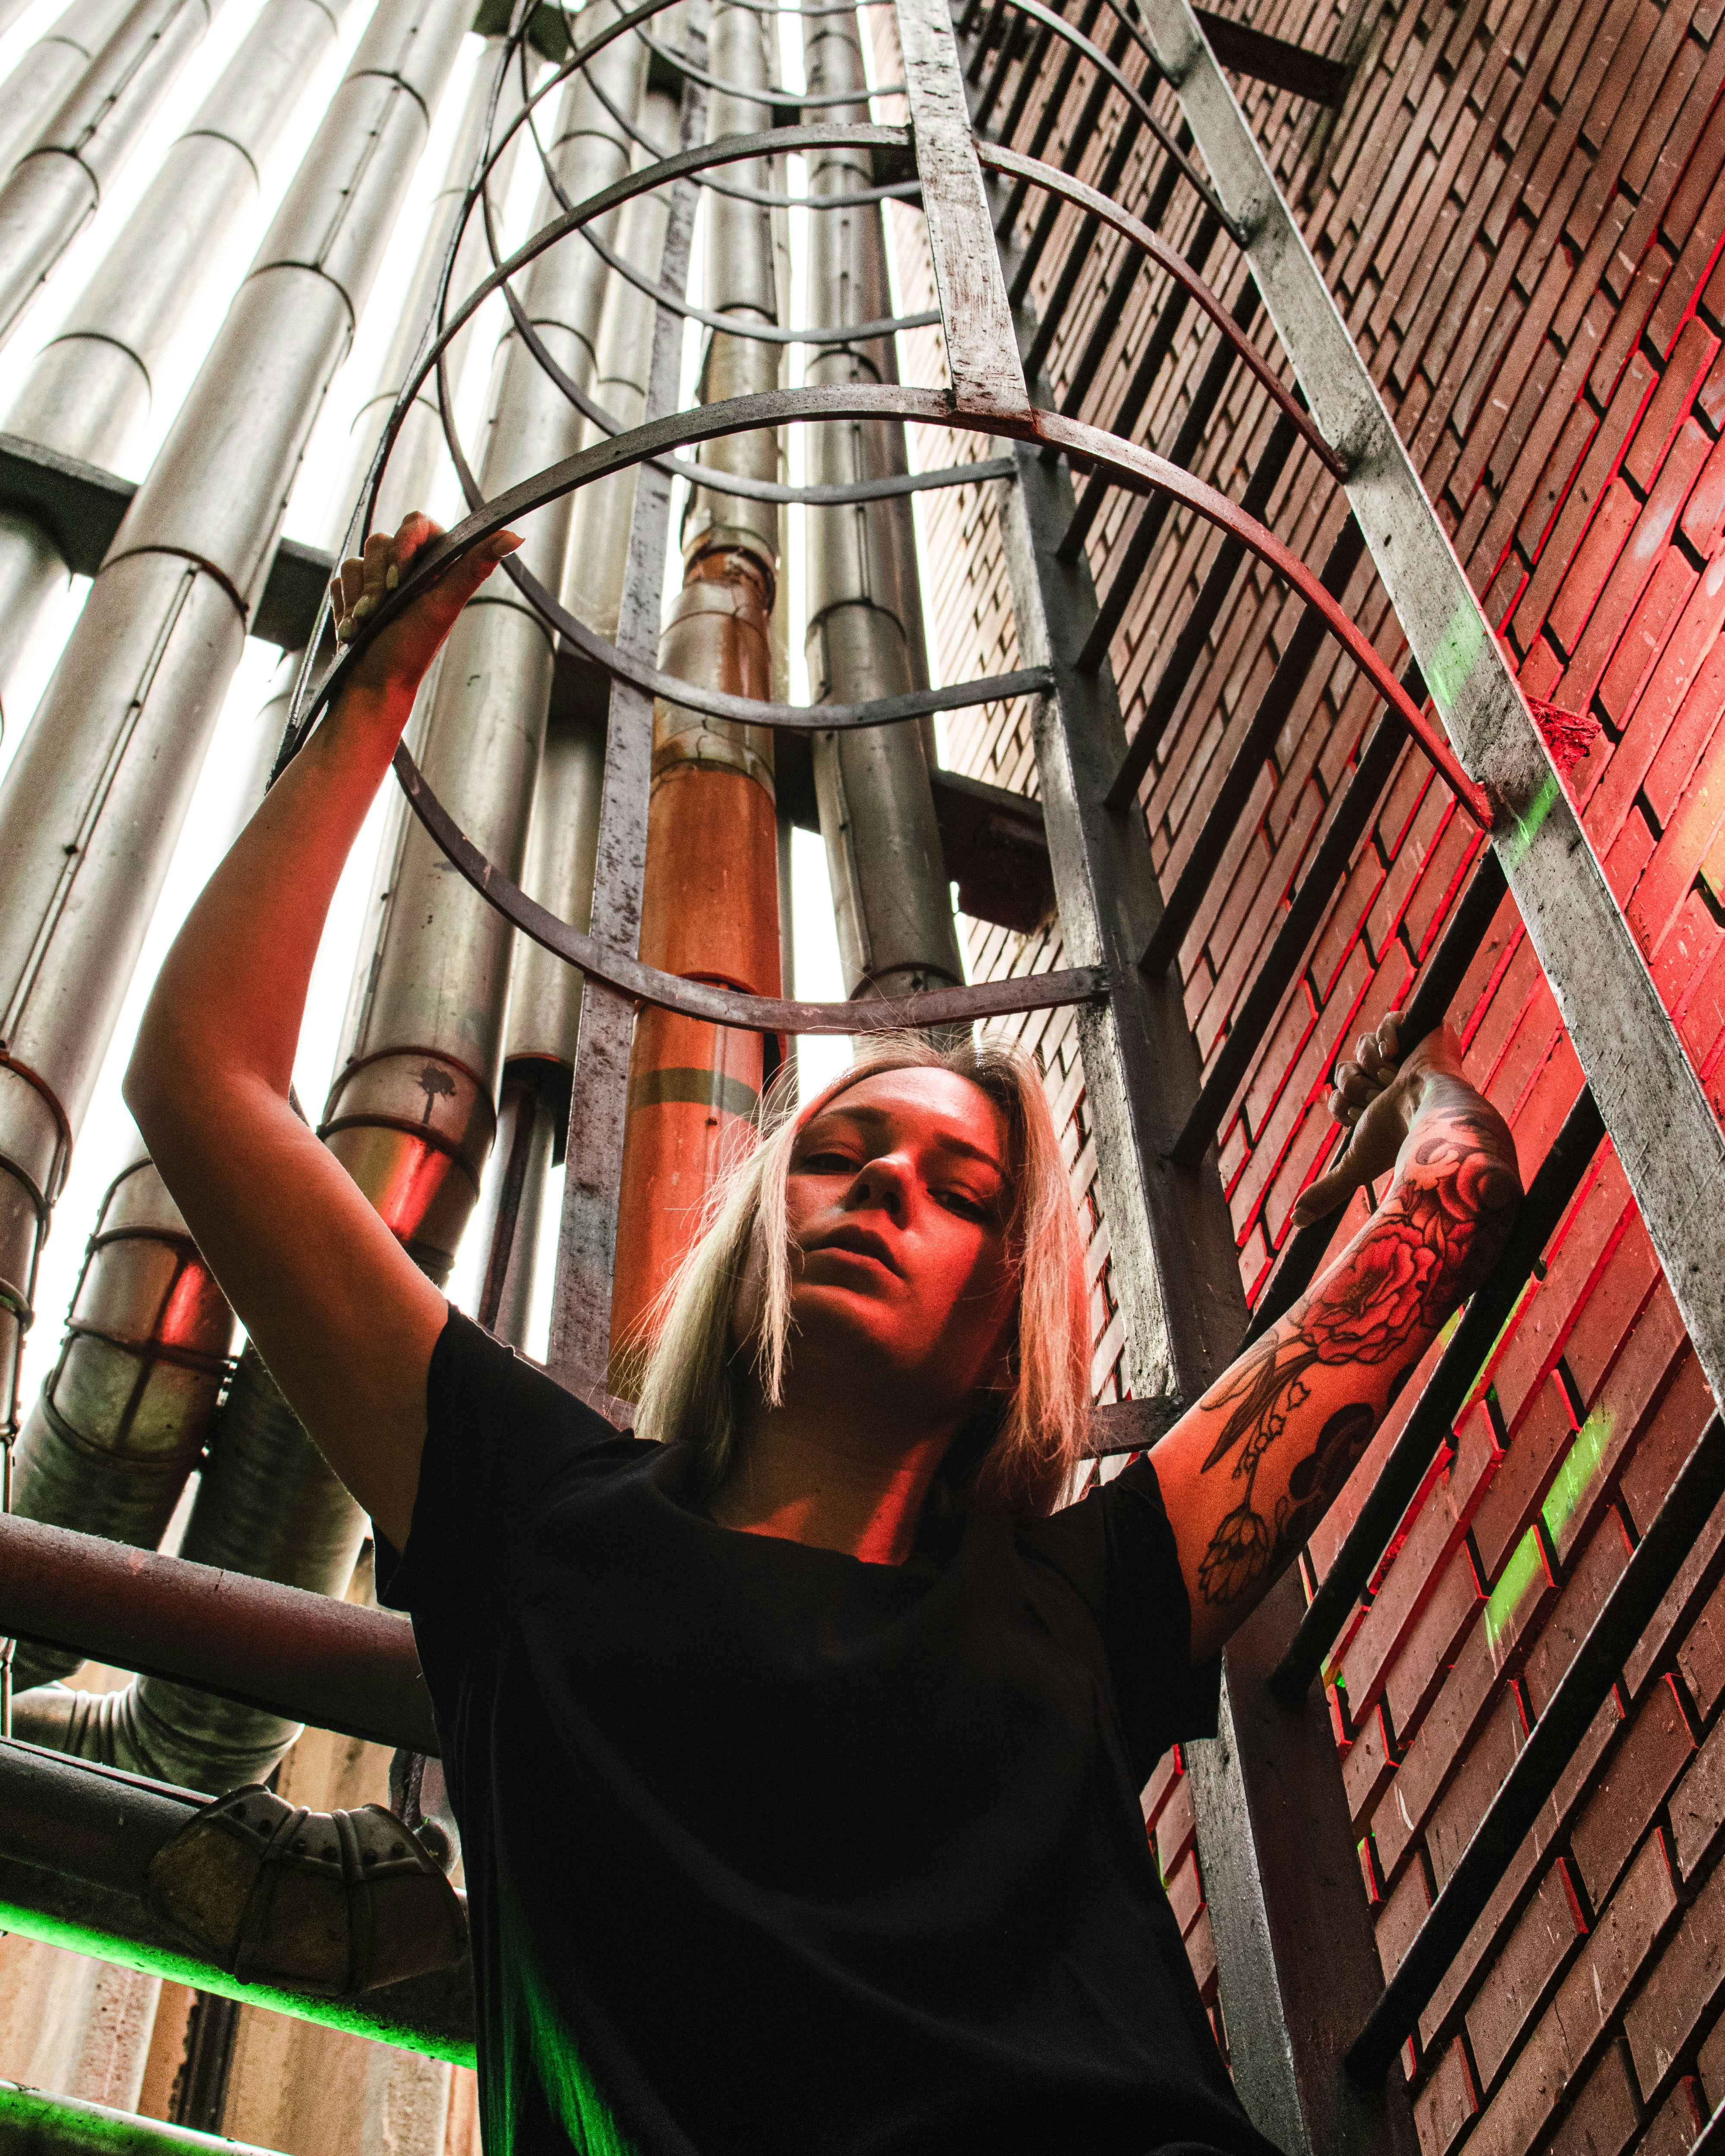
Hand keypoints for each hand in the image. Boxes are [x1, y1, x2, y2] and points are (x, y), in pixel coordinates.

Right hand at [329, 512, 521, 693]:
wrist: (373, 685)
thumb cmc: (411, 651)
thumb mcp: (444, 606)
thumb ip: (473, 567)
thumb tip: (513, 536)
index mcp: (436, 567)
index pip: (418, 523)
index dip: (404, 542)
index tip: (398, 576)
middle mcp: (409, 570)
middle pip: (382, 541)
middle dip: (378, 580)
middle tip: (380, 611)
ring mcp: (379, 582)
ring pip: (357, 561)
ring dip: (360, 597)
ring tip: (367, 623)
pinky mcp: (355, 594)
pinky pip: (340, 580)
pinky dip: (344, 605)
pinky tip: (354, 628)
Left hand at [1291, 1015, 1470, 1226]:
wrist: (1435, 1113)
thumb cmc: (1401, 1139)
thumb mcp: (1356, 1163)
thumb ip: (1328, 1191)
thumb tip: (1295, 1222)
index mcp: (1378, 1109)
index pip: (1340, 1096)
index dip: (1342, 1104)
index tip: (1360, 1116)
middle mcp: (1391, 1084)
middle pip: (1346, 1071)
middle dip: (1355, 1086)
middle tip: (1377, 1098)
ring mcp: (1409, 1057)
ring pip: (1362, 1046)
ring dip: (1369, 1065)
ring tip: (1392, 1080)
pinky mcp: (1424, 1031)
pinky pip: (1391, 1018)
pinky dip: (1389, 1035)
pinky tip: (1398, 1054)